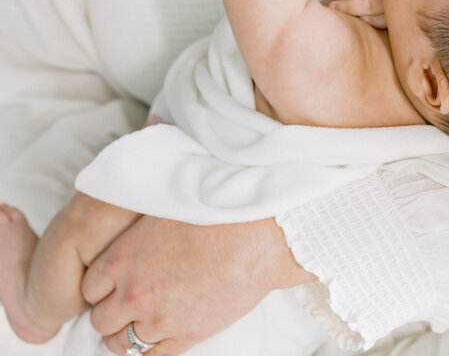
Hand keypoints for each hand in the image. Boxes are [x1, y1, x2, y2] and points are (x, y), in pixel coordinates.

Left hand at [82, 213, 311, 354]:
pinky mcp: (184, 337)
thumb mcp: (165, 211)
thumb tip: (131, 238)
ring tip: (141, 322)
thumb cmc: (215, 212)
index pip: (89, 287)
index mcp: (123, 258)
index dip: (100, 286)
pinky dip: (149, 349)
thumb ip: (137, 234)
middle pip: (100, 319)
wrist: (256, 235)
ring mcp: (158, 319)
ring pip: (121, 344)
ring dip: (126, 334)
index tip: (113, 283)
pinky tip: (159, 334)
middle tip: (126, 303)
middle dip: (111, 312)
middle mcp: (134, 292)